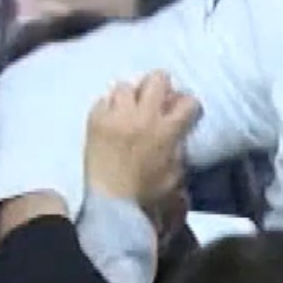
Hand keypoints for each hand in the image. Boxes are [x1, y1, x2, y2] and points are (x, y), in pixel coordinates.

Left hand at [83, 74, 199, 214]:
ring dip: (131, 95)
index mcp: (167, 131)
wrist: (110, 203)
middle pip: (157, 79)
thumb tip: (177, 131)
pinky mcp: (95, 120)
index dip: (187, 104)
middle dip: (161, 86)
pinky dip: (109, 107)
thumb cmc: (146, 195)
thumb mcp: (174, 173)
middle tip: (157, 99)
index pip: (187, 101)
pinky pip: (103, 100)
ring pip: (126, 85)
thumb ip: (178, 147)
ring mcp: (116, 116)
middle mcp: (143, 117)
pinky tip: (112, 120)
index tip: (183, 110)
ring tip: (130, 109)